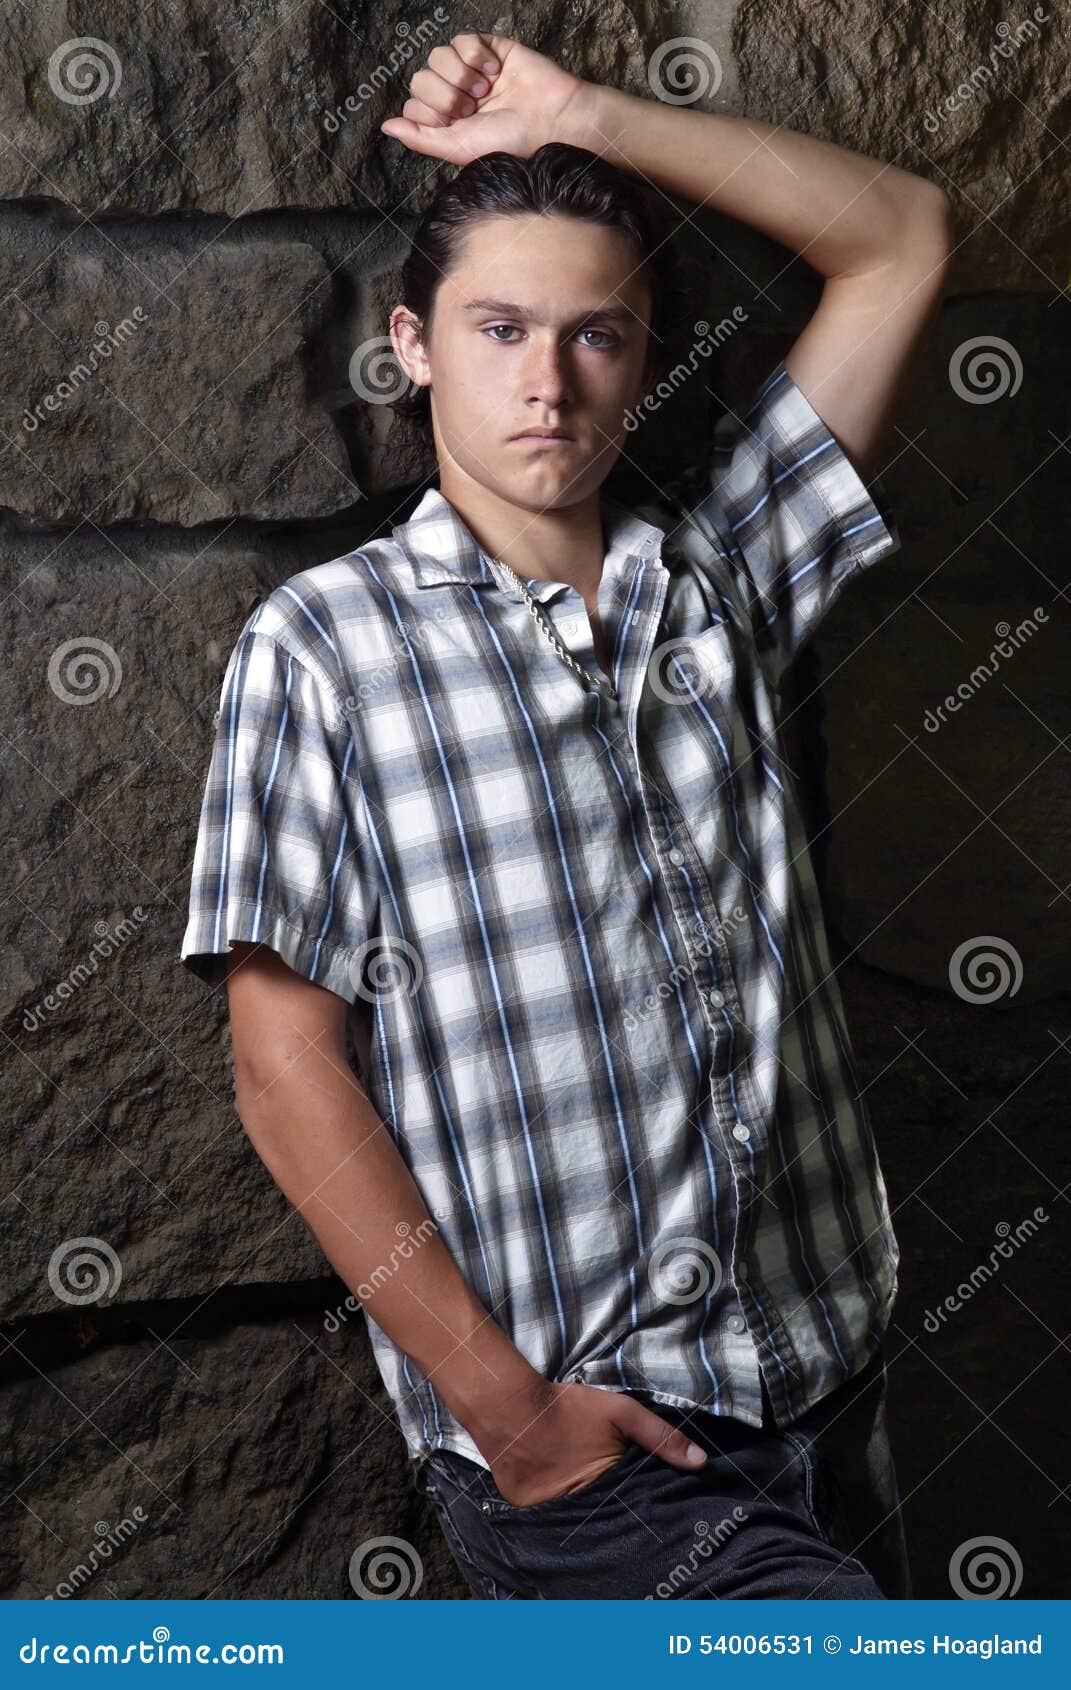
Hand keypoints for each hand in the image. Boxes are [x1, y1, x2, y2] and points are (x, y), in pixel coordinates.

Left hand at [379, 33, 592, 165]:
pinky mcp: (487, 49)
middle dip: (445, 94)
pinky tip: (494, 69)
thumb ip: (420, 137)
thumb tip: (386, 126)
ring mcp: (470, 72)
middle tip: (472, 107)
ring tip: (485, 89)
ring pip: (437, 56)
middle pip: (421, 79)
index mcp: (448, 123)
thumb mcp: (458, 148)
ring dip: (460, 74)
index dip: (431, 112)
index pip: (414, 105)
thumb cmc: (510, 142)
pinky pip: (461, 40)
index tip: (458, 123)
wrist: (550, 119)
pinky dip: (474, 54)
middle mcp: (456, 96)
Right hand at [481, 1379, 708, 1507]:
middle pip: (603, 1522)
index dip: (639, 1514)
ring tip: (597, 1518)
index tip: (650, 1518)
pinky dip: (556, 1515)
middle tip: (622, 1518)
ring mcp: (547, 1514)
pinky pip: (548, 1520)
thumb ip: (660, 1436)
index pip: (630, 1514)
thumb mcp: (621, 1413)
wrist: (510, 1406)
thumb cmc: (568, 1408)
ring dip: (585, 1521)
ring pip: (576, 1524)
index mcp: (603, 1489)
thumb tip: (701, 1462)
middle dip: (614, 1522)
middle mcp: (575, 1509)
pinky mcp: (525, 1511)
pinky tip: (564, 1508)